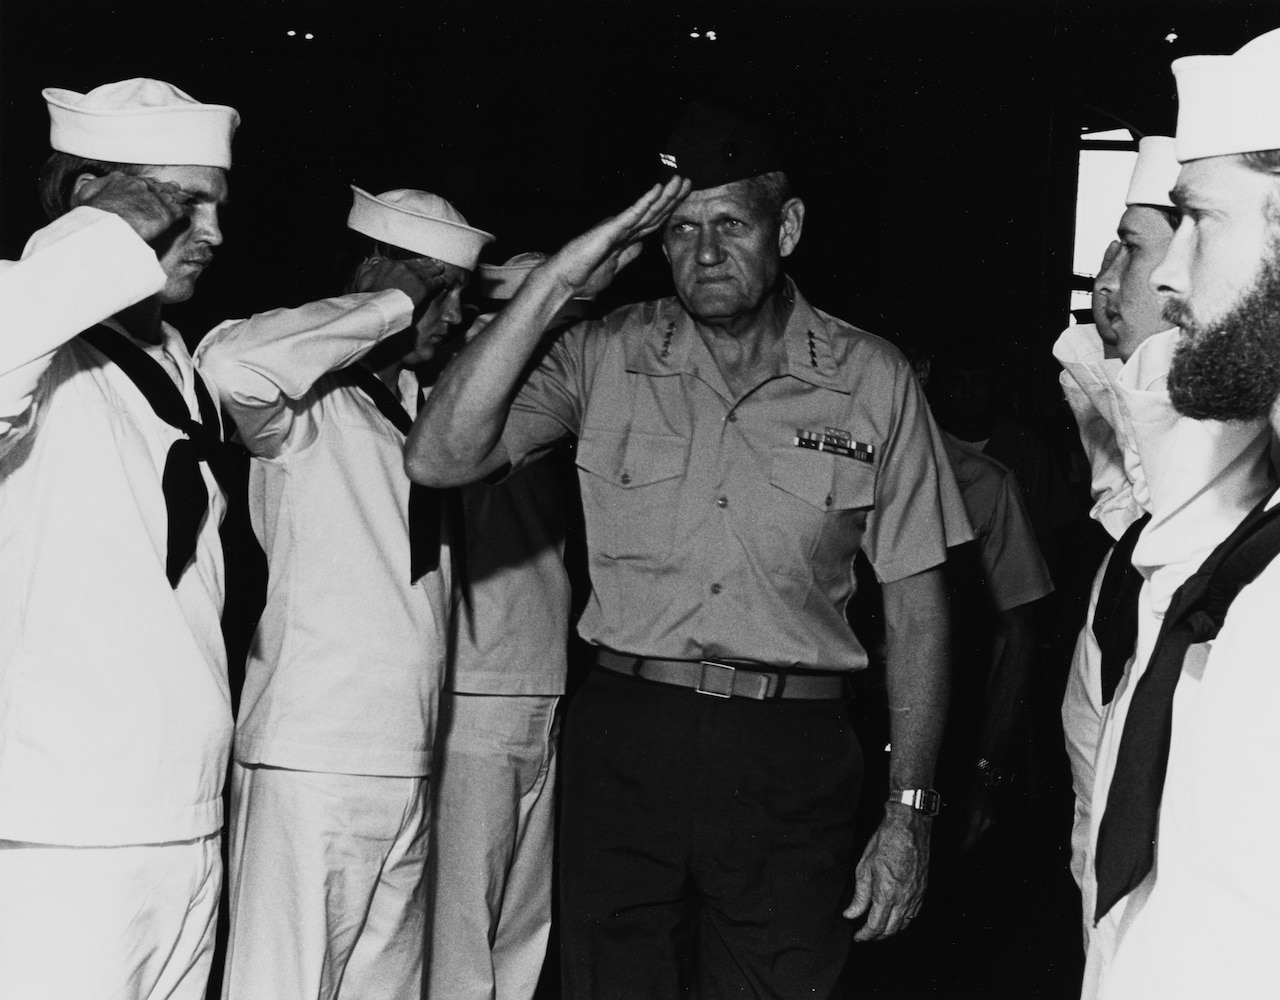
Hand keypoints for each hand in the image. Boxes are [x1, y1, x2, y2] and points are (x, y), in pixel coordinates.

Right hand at [72, 172, 191, 244]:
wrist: (110, 225)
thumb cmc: (95, 214)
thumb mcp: (84, 196)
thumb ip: (92, 188)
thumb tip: (90, 183)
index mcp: (121, 181)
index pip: (135, 181)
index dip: (143, 185)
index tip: (145, 187)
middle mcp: (141, 186)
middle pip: (157, 185)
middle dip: (163, 187)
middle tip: (171, 188)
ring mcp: (156, 198)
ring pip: (171, 194)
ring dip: (177, 196)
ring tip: (183, 197)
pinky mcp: (168, 213)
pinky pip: (181, 210)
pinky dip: (185, 211)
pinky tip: (187, 212)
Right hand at [354, 256, 448, 312]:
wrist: (377, 308)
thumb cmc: (368, 299)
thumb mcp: (361, 281)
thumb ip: (366, 271)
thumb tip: (368, 266)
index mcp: (388, 265)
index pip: (404, 263)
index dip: (413, 264)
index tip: (419, 263)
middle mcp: (401, 268)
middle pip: (418, 265)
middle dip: (426, 264)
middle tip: (434, 264)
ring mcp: (413, 277)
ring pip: (428, 271)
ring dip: (435, 270)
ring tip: (441, 269)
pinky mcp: (422, 288)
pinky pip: (434, 282)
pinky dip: (439, 281)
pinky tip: (443, 281)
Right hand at [545, 176, 690, 298]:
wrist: (564, 281)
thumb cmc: (584, 276)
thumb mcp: (615, 268)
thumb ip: (628, 255)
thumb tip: (642, 246)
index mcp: (625, 238)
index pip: (652, 223)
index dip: (669, 211)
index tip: (683, 200)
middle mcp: (623, 229)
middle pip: (654, 212)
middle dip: (672, 198)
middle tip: (688, 182)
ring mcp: (617, 227)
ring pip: (647, 209)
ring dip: (665, 194)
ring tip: (680, 180)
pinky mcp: (610, 229)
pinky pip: (633, 213)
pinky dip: (646, 201)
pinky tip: (658, 189)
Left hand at [844, 804, 930, 940]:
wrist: (908, 828)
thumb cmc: (885, 843)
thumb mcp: (864, 867)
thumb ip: (859, 895)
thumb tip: (850, 914)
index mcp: (887, 894)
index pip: (875, 926)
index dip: (865, 935)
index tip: (857, 936)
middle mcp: (904, 899)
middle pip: (891, 930)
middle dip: (877, 937)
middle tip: (866, 935)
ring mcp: (915, 896)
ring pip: (904, 924)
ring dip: (891, 930)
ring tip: (879, 928)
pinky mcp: (922, 890)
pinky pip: (914, 914)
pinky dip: (903, 921)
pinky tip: (895, 917)